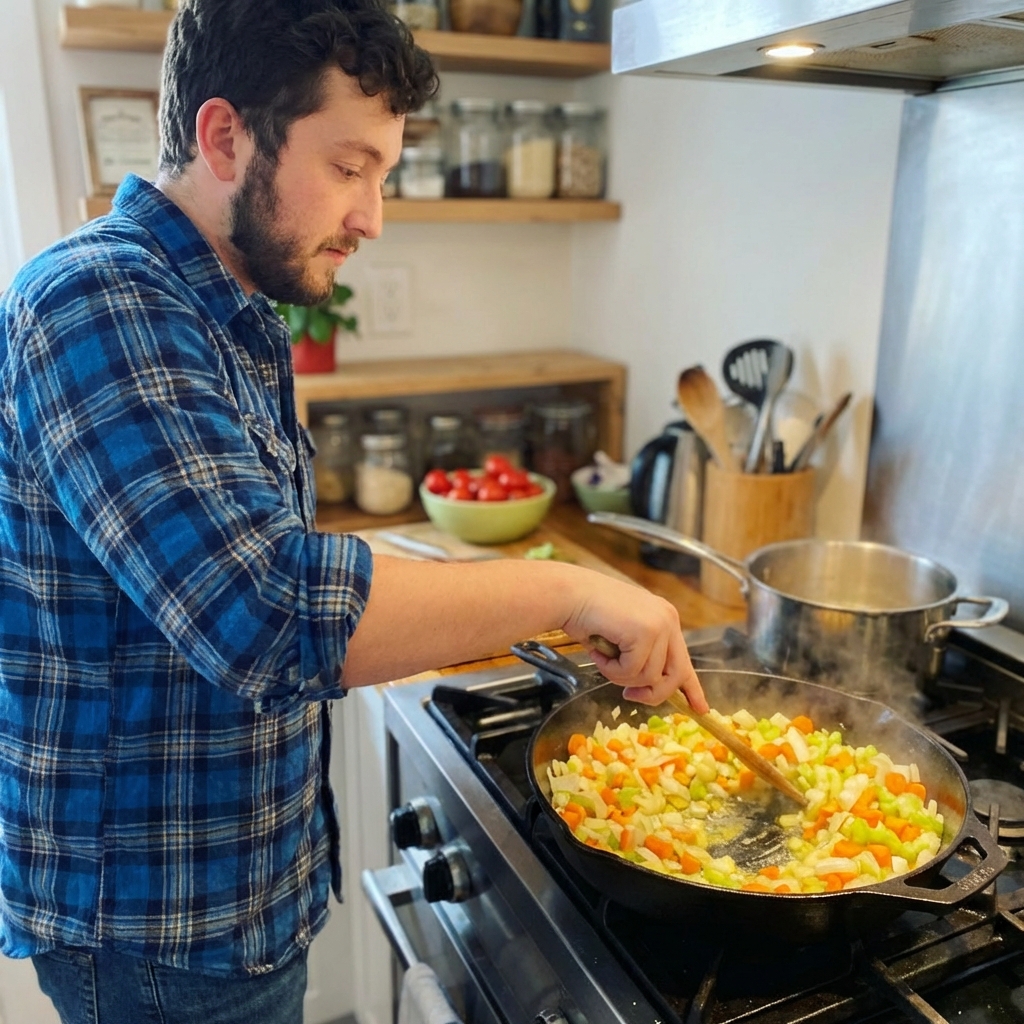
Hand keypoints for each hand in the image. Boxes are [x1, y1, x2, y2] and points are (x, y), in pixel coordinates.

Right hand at [561, 578, 707, 712]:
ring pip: (650, 676)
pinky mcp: (645, 631)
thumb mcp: (623, 637)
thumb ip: (642, 656)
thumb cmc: (588, 614)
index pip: (684, 660)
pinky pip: (632, 670)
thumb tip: (651, 686)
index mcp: (664, 618)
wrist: (569, 595)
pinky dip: (611, 670)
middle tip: (629, 695)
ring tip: (603, 658)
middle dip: (652, 693)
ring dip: (621, 676)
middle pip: (675, 674)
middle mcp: (668, 619)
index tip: (700, 708)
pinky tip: (599, 652)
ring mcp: (659, 624)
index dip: (692, 688)